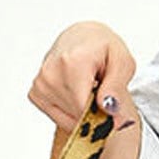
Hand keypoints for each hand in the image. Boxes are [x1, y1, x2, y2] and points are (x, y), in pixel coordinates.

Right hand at [30, 19, 138, 134]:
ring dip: (83, 113)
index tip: (112, 109)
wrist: (83, 38)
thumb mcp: (122, 62)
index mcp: (71, 63)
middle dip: (94, 112)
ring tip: (89, 90)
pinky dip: (72, 113)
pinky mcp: (36, 93)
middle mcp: (50, 73)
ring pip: (69, 120)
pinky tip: (77, 94)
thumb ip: (117, 87)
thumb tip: (108, 108)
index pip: (85, 109)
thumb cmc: (103, 48)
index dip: (103, 116)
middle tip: (101, 93)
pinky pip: (59, 118)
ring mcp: (40, 84)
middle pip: (77, 115)